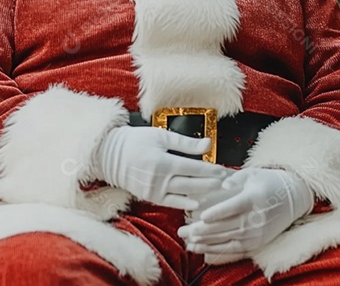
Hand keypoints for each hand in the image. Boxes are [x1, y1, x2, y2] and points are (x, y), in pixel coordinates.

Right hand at [96, 126, 230, 209]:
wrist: (111, 156)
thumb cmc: (137, 141)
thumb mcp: (161, 136)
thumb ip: (185, 142)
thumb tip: (208, 144)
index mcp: (162, 161)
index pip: (193, 168)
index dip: (211, 171)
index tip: (225, 172)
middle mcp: (158, 179)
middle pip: (192, 184)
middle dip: (211, 184)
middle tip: (228, 184)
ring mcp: (153, 190)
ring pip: (184, 195)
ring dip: (202, 194)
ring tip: (218, 193)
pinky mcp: (150, 197)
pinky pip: (171, 203)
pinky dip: (185, 203)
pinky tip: (198, 203)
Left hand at [178, 167, 312, 258]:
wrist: (293, 199)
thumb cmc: (269, 183)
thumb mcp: (253, 174)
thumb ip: (234, 178)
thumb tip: (223, 184)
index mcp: (254, 198)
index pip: (234, 207)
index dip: (218, 213)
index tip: (202, 216)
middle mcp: (256, 218)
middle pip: (226, 226)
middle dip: (202, 230)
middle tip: (183, 230)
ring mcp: (257, 233)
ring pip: (227, 240)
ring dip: (205, 242)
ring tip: (187, 240)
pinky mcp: (256, 243)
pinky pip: (233, 250)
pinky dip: (215, 250)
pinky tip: (201, 249)